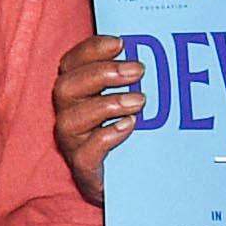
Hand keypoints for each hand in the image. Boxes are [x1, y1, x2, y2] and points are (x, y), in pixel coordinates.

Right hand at [52, 34, 141, 207]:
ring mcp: (73, 143)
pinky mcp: (84, 168)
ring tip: (140, 101)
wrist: (131, 183)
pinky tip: (128, 127)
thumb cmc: (132, 133)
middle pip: (66, 86)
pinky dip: (105, 137)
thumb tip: (160, 49)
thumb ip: (134, 78)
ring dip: (107, 104)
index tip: (121, 42)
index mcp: (77, 93)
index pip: (71, 63)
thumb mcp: (132, 100)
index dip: (91, 49)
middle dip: (102, 74)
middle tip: (138, 70)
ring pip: (70, 119)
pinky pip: (85, 153)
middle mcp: (69, 115)